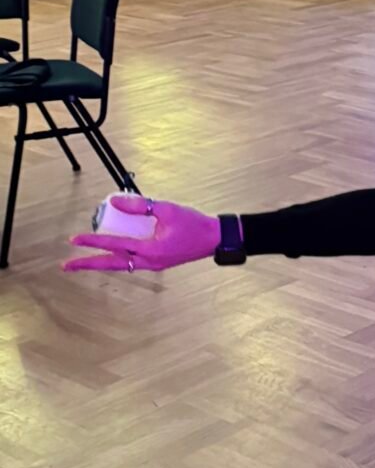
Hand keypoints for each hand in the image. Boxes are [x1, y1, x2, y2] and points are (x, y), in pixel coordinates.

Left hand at [65, 195, 219, 273]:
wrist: (215, 239)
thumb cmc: (194, 224)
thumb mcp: (166, 209)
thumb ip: (139, 205)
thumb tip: (114, 201)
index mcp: (151, 250)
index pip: (115, 245)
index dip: (93, 241)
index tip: (75, 239)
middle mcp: (150, 262)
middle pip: (112, 265)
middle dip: (88, 265)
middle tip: (67, 266)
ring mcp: (154, 264)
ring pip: (121, 266)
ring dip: (101, 264)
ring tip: (82, 262)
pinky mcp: (157, 263)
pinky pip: (132, 263)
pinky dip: (117, 259)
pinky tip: (109, 255)